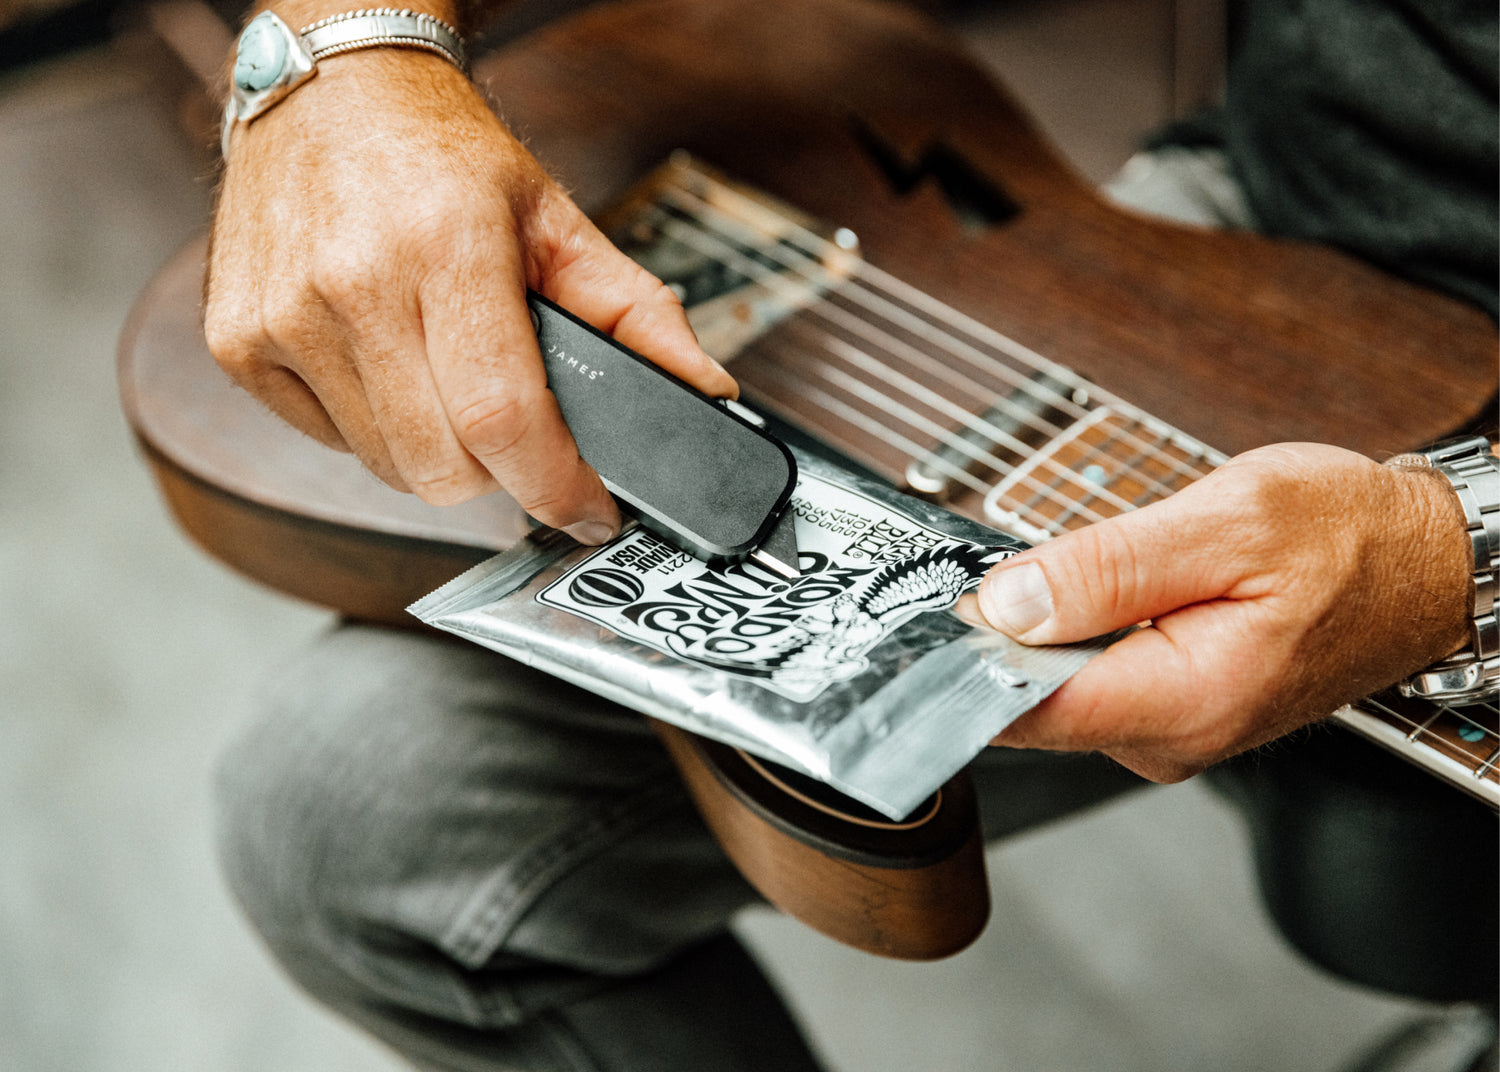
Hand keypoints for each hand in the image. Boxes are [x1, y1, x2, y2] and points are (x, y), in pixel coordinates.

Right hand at [205, 47, 734, 542]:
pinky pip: (330, 444)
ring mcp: (283, 317)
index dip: (555, 486)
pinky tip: (387, 367)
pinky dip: (374, 430)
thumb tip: (707, 394)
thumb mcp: (559, 220)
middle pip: (444, 467)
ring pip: (389, 468)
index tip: (588, 509)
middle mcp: (353, 283)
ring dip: (438, 454)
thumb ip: (640, 314)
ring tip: (449, 380)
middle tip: (521, 432)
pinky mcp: (237, 342)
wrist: (331, 92)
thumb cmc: (446, 157)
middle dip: (502, 474)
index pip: (502, 417)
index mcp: (446, 247)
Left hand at [963, 443, 1471, 781]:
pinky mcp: (1169, 709)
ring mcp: (1168, 730)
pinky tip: (1082, 594)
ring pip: (1053, 689)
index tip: (914, 621)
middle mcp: (1170, 736)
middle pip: (1028, 702)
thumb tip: (1007, 602)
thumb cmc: (1350, 539)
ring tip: (1043, 574)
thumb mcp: (1228, 521)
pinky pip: (1087, 678)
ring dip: (1032, 632)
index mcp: (1184, 699)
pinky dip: (1067, 636)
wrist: (1423, 563)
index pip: (1026, 711)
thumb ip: (1107, 567)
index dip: (958, 662)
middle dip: (991, 638)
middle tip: (976, 572)